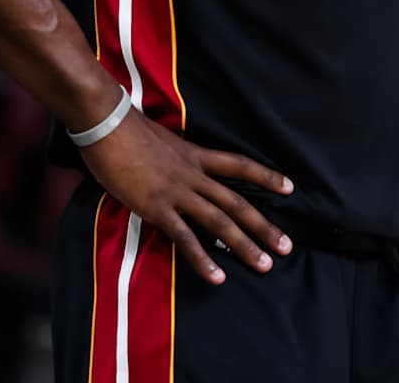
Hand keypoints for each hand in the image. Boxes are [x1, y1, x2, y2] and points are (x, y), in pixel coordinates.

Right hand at [78, 105, 293, 283]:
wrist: (107, 122)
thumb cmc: (126, 129)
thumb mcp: (161, 139)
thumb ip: (174, 156)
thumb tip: (174, 164)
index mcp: (195, 155)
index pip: (239, 165)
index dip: (266, 176)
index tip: (290, 188)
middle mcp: (193, 175)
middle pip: (237, 202)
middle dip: (264, 226)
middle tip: (287, 246)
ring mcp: (177, 192)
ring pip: (220, 222)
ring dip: (244, 245)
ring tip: (264, 265)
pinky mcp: (157, 207)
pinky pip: (185, 237)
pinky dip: (203, 259)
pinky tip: (217, 277)